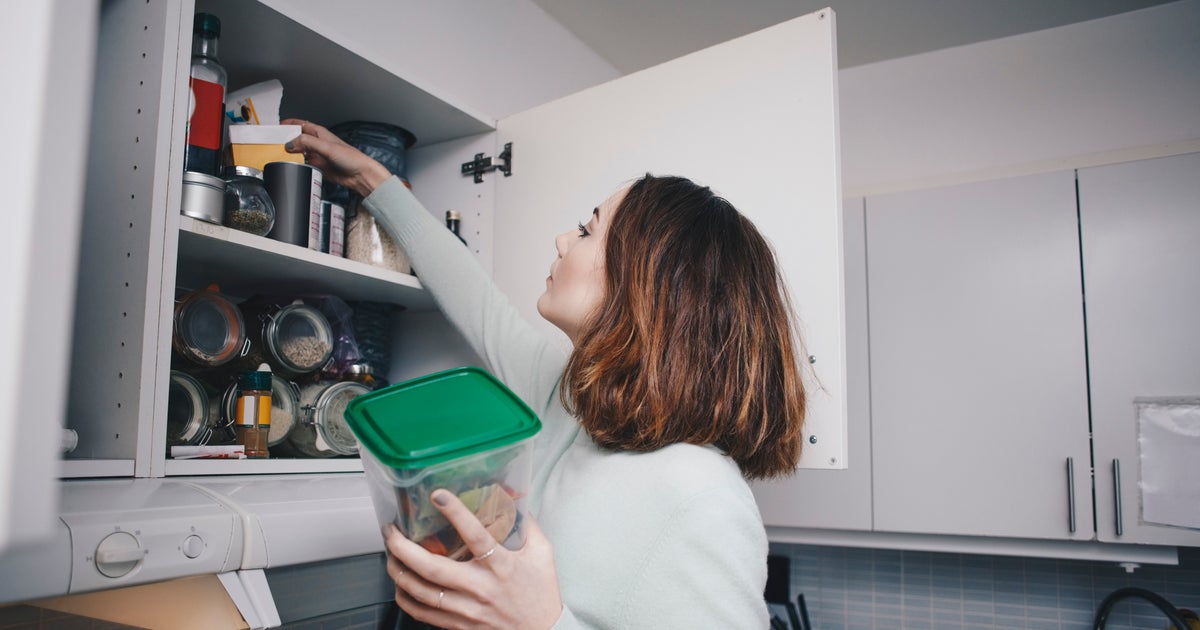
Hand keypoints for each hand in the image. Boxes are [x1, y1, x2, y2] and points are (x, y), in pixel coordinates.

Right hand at [281, 118, 391, 196]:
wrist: (360, 175)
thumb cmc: (351, 158)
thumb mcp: (327, 147)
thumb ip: (307, 143)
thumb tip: (290, 143)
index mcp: (320, 133)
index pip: (300, 125)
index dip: (288, 124)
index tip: (277, 127)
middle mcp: (317, 143)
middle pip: (297, 139)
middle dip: (286, 140)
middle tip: (274, 144)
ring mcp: (317, 155)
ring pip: (299, 152)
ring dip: (291, 154)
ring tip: (280, 155)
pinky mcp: (318, 167)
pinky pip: (303, 164)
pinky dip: (297, 165)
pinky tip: (292, 166)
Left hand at [385, 489, 562, 629]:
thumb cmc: (541, 593)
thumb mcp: (542, 554)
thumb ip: (528, 524)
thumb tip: (514, 497)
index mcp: (502, 566)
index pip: (476, 535)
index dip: (455, 513)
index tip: (438, 495)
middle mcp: (480, 588)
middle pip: (433, 568)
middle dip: (404, 547)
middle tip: (391, 531)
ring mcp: (467, 610)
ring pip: (422, 591)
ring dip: (398, 570)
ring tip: (390, 553)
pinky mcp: (459, 626)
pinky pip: (422, 613)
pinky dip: (405, 597)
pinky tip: (400, 583)